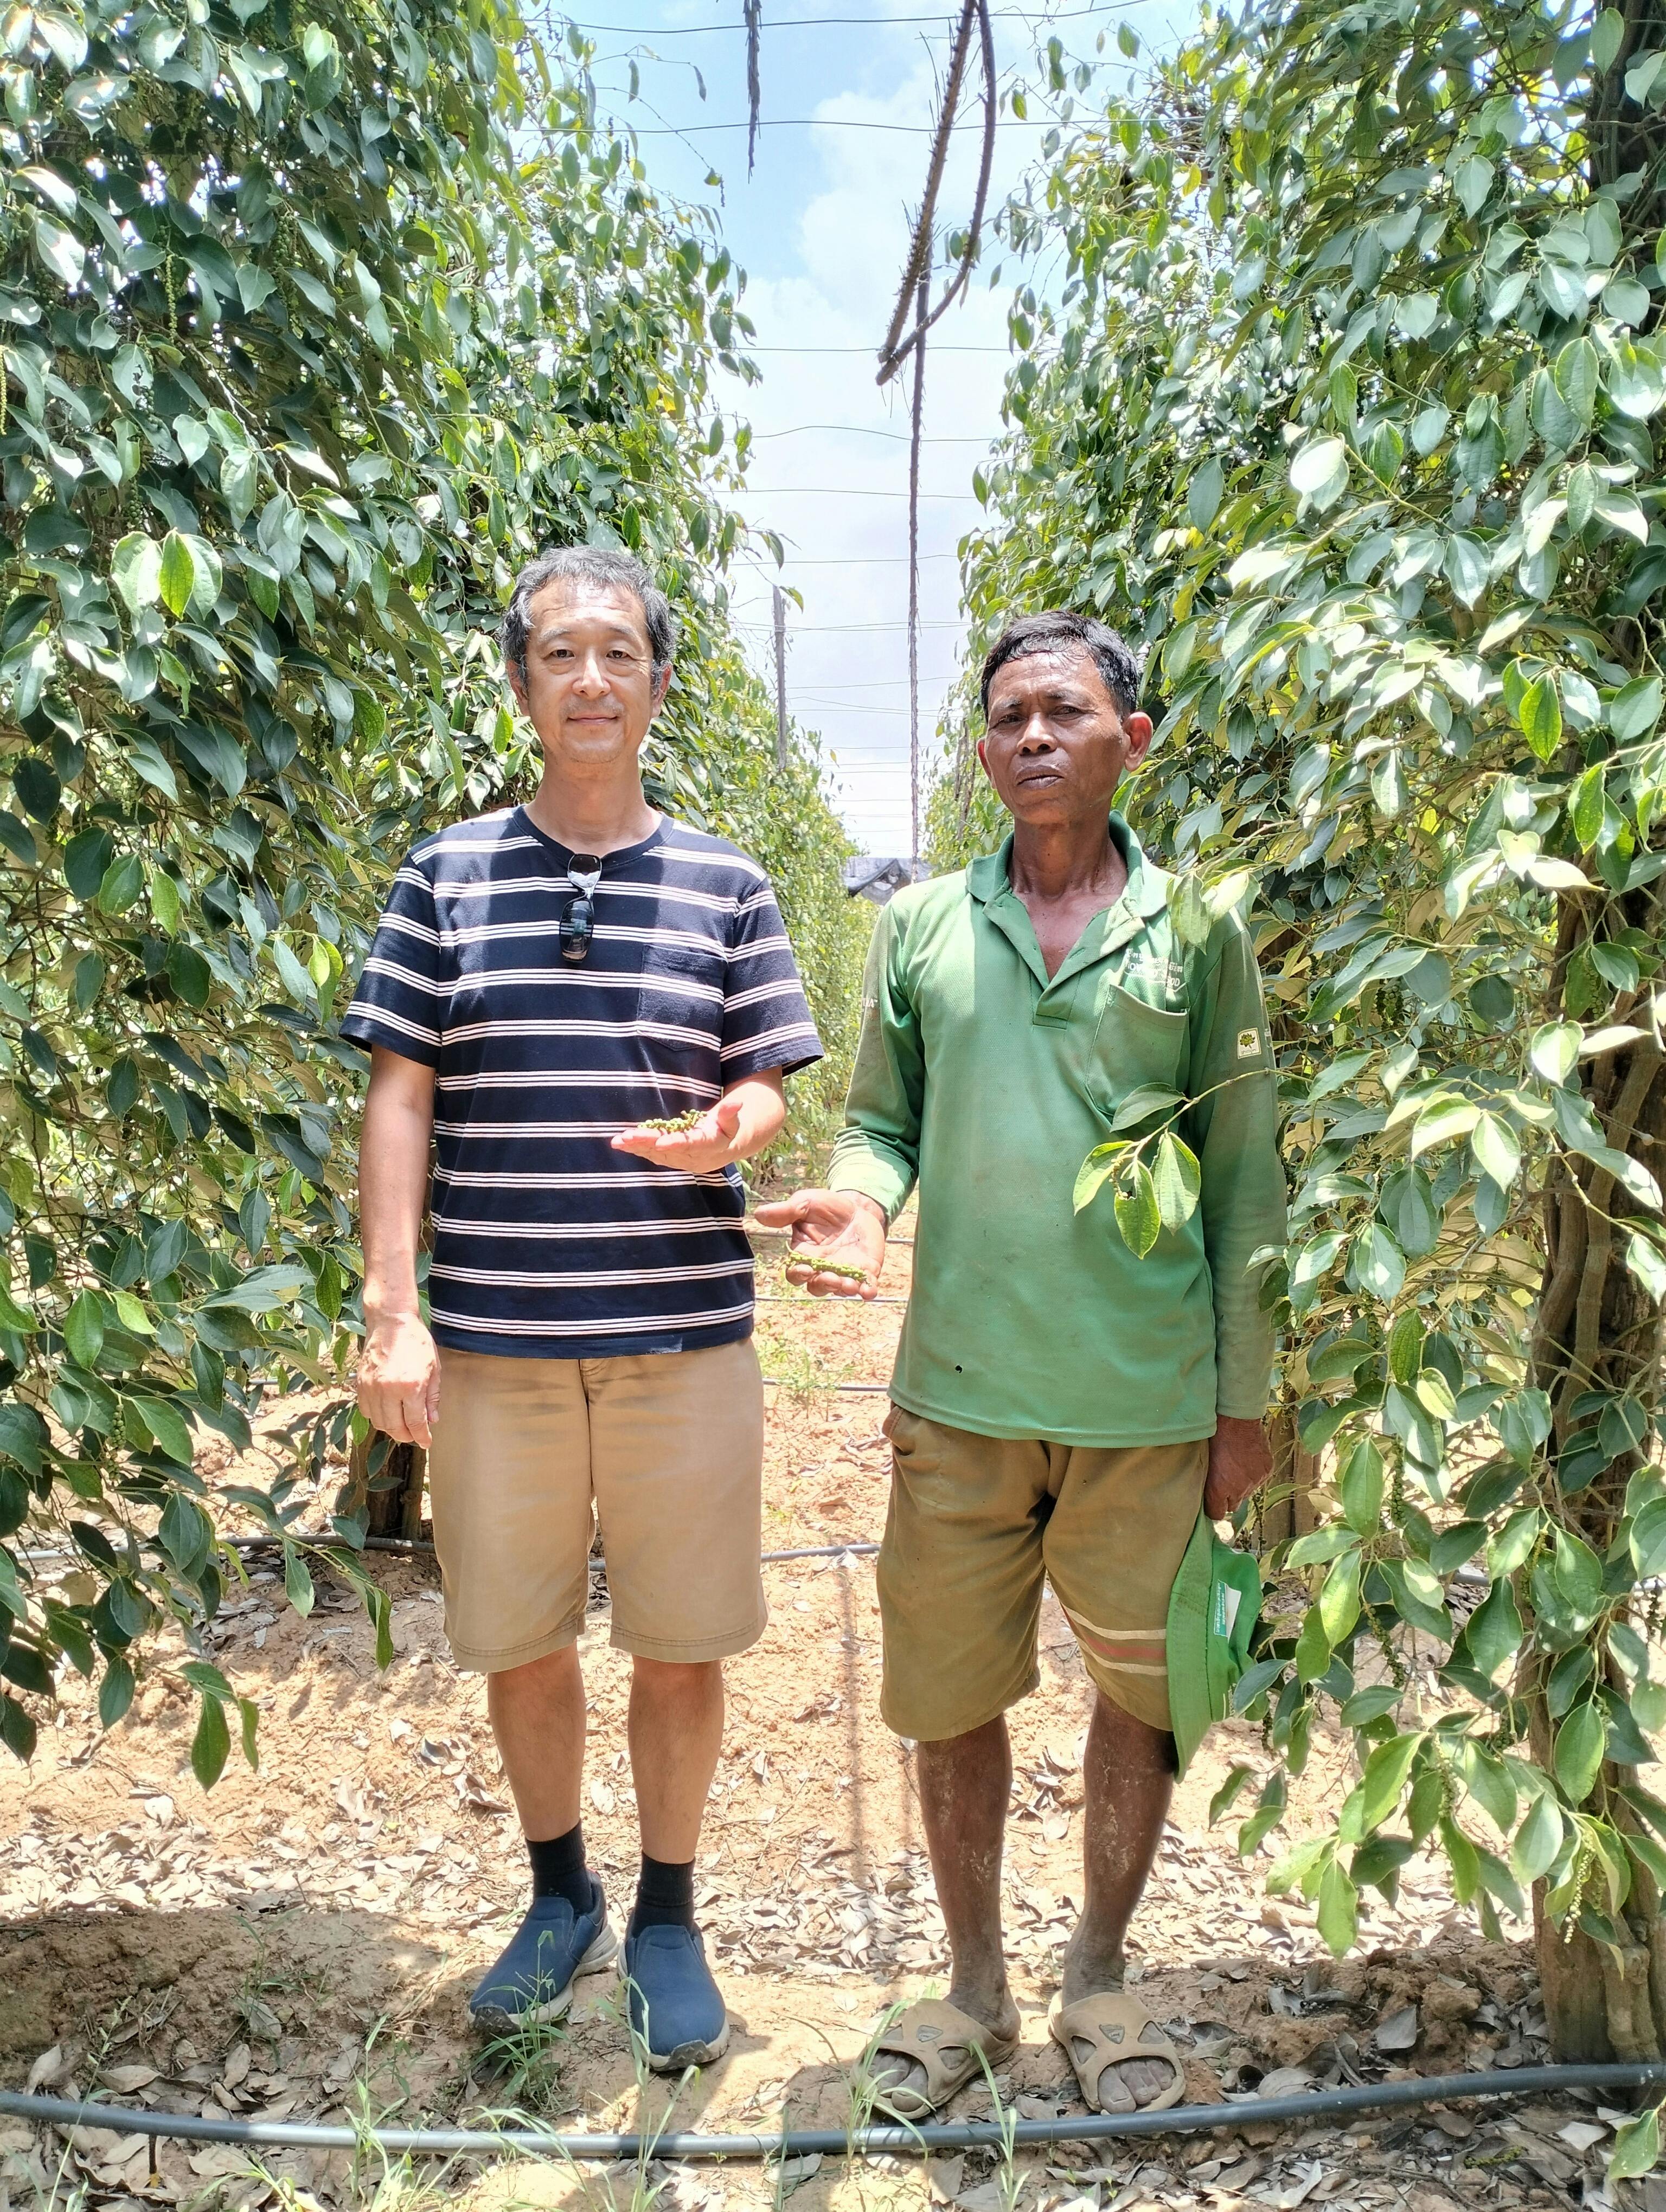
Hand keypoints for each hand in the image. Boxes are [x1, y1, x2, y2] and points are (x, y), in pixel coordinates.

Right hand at [357, 1312, 440, 1448]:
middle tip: (414, 1435)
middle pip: (394, 1427)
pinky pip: (366, 1410)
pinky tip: (387, 1412)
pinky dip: (376, 1417)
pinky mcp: (360, 1383)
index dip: (422, 1436)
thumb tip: (431, 1420)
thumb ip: (432, 1397)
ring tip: (402, 1425)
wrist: (391, 1322)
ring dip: (391, 1428)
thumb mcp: (434, 1368)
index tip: (426, 1442)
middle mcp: (388, 1390)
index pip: (415, 1423)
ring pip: (378, 1422)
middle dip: (406, 1436)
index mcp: (410, 1386)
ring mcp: (371, 1387)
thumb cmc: (416, 1342)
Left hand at [611, 1094, 747, 1174]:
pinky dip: (636, 1149)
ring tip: (618, 1141)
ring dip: (636, 1147)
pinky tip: (621, 1144)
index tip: (660, 1142)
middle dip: (646, 1143)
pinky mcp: (669, 1159)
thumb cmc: (726, 1129)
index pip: (691, 1145)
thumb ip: (730, 1113)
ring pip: (656, 1154)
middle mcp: (692, 1158)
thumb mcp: (732, 1120)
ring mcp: (679, 1160)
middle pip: (667, 1150)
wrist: (724, 1148)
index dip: (676, 1143)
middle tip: (627, 1136)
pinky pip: (652, 1155)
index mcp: (708, 1146)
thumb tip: (737, 1102)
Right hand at [752, 1189, 887, 1297]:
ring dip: (845, 1289)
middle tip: (832, 1278)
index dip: (799, 1274)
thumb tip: (759, 1214)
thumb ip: (786, 1211)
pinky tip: (869, 1291)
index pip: (795, 1273)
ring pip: (841, 1289)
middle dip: (824, 1285)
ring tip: (850, 1284)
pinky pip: (866, 1287)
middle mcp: (823, 1269)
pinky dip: (867, 1291)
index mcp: (804, 1256)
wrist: (858, 1206)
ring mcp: (845, 1272)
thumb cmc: (827, 1207)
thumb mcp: (806, 1203)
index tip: (806, 1269)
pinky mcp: (866, 1272)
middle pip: (818, 1286)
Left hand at [1205, 1416, 1270, 1521]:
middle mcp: (1239, 1490)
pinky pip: (1259, 1480)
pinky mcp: (1266, 1472)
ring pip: (1247, 1493)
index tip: (1211, 1501)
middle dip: (1228, 1498)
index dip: (1214, 1508)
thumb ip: (1207, 1483)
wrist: (1237, 1420)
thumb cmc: (1213, 1437)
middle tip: (1223, 1482)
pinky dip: (1253, 1474)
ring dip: (1241, 1485)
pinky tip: (1247, 1460)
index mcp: (1219, 1489)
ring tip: (1236, 1467)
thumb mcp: (1204, 1462)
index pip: (1217, 1514)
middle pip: (1233, 1506)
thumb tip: (1207, 1494)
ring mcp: (1255, 1481)